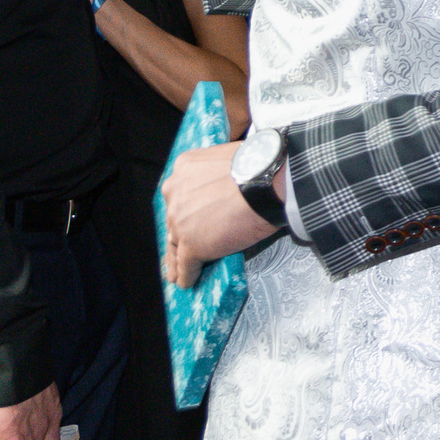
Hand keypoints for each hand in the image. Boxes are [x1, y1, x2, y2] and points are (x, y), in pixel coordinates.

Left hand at [161, 140, 279, 285]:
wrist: (266, 182)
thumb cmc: (257, 165)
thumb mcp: (226, 156)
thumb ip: (215, 172)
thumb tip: (227, 182)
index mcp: (182, 171)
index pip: (179, 195)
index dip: (185, 208)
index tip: (189, 216)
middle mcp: (174, 195)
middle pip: (174, 220)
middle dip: (179, 233)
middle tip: (182, 245)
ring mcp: (180, 223)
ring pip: (174, 246)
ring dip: (176, 260)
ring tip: (176, 273)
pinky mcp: (192, 246)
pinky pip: (185, 266)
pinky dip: (186, 276)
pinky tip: (187, 283)